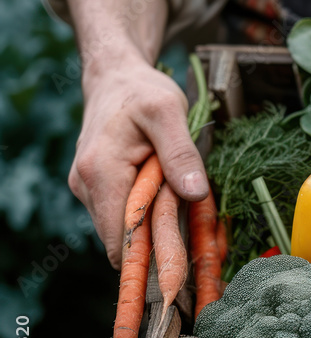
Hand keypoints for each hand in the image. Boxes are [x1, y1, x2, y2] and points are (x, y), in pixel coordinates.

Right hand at [71, 53, 208, 268]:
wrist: (115, 76)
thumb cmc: (142, 90)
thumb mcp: (169, 113)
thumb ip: (181, 154)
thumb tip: (196, 193)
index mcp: (100, 172)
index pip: (121, 239)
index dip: (153, 256)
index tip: (187, 261)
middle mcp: (85, 186)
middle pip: (123, 240)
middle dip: (160, 245)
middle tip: (200, 242)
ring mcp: (87, 189)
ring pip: (124, 230)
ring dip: (156, 230)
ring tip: (189, 215)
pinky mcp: (96, 188)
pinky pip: (123, 215)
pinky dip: (149, 217)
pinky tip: (173, 203)